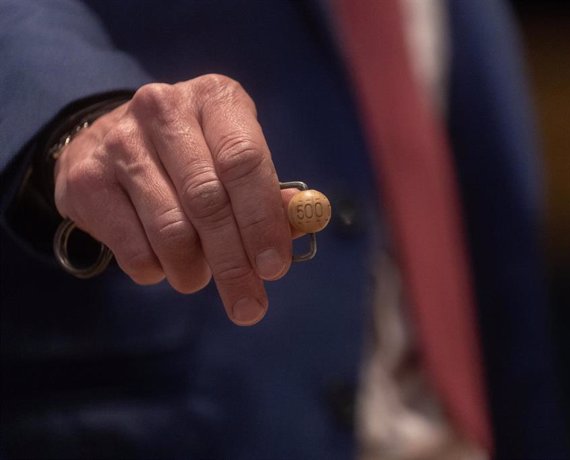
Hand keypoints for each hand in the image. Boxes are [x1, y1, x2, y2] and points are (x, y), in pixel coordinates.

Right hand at [54, 74, 298, 324]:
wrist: (111, 145)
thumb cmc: (195, 157)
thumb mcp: (236, 160)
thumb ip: (271, 192)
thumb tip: (305, 221)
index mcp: (216, 99)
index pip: (244, 161)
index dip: (261, 219)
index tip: (274, 268)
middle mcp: (164, 109)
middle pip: (207, 200)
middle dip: (234, 263)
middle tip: (249, 305)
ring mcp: (120, 142)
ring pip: (170, 229)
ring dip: (193, 270)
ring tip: (198, 278)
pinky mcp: (86, 180)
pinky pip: (132, 248)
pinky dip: (156, 270)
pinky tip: (163, 262)